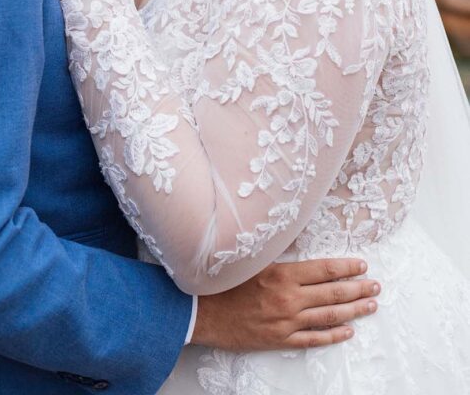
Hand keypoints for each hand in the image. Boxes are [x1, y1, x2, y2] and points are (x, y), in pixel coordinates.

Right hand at [191, 258, 378, 350]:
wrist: (202, 311)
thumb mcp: (251, 259)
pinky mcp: (280, 339)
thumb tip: (298, 239)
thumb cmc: (224, 281)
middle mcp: (288, 298)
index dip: (346, 267)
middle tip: (375, 286)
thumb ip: (276, 252)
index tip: (362, 265)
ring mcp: (286, 321)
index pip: (324, 269)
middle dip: (357, 289)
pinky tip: (348, 331)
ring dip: (353, 311)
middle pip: (332, 294)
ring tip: (370, 305)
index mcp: (282, 274)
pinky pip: (313, 339)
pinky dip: (333, 336)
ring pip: (328, 316)